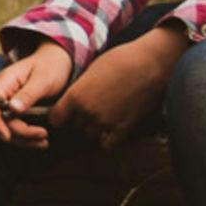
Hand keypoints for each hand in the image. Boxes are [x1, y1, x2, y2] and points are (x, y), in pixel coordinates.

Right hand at [0, 41, 74, 145]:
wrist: (58, 62)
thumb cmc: (50, 66)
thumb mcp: (43, 79)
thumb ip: (28, 94)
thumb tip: (12, 109)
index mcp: (4, 82)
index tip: (7, 136)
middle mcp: (3, 94)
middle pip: (0, 120)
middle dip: (19, 133)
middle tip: (43, 135)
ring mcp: (9, 104)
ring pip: (8, 128)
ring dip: (24, 139)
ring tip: (45, 141)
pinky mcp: (18, 112)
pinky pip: (17, 129)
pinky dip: (28, 137)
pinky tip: (42, 140)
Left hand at [50, 22, 187, 149]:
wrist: (149, 63)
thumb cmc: (121, 60)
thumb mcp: (91, 71)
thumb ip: (80, 89)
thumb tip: (73, 100)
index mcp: (75, 96)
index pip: (56, 119)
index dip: (60, 117)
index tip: (65, 114)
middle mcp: (87, 112)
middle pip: (73, 128)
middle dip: (79, 121)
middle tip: (91, 111)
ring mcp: (105, 122)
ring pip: (89, 136)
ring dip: (93, 130)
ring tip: (104, 116)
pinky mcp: (123, 128)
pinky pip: (107, 145)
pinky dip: (107, 140)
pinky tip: (112, 129)